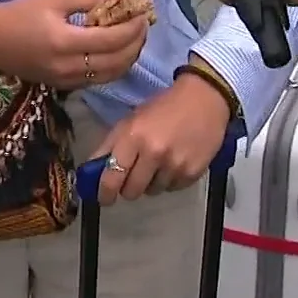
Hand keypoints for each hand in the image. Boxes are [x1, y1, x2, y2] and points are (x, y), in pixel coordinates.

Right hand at [0, 0, 148, 88]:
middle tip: (144, 25)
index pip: (112, 40)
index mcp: (65, 42)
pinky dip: (115, 67)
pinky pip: (99, 80)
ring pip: (111, 75)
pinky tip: (118, 52)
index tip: (143, 14)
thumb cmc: (22, 13)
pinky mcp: (65, 87)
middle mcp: (69, 67)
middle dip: (136, 43)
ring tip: (135, 38)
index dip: (133, 28)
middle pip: (117, 61)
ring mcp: (68, 81)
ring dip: (129, 57)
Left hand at [89, 75, 232, 203]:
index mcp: (133, 136)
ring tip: (159, 163)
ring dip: (151, 182)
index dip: (104, 192)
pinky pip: (172, 188)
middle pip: (131, 191)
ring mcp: (175, 165)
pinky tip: (175, 162)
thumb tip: (91, 171)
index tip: (104, 198)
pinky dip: (170, 181)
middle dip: (128, 188)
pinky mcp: (193, 173)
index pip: (112, 177)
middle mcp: (153, 153)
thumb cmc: (164, 107)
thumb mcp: (131, 120)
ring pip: (153, 191)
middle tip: (132, 177)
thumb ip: (110, 146)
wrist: (206, 99)